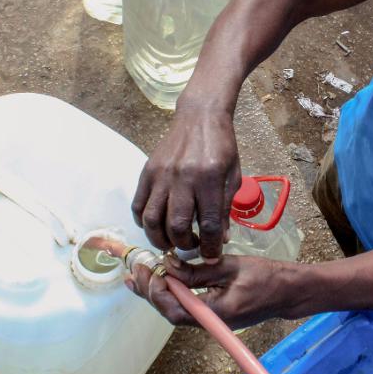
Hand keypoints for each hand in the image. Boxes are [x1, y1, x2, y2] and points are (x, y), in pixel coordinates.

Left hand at [124, 255, 295, 329]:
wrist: (289, 292)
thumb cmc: (266, 276)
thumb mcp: (231, 267)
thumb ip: (199, 270)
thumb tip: (169, 266)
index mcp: (216, 313)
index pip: (177, 310)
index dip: (158, 293)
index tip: (152, 270)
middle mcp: (211, 322)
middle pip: (171, 313)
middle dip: (150, 292)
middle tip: (136, 270)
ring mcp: (212, 320)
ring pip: (176, 310)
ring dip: (157, 293)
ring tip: (139, 275)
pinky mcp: (214, 314)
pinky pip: (186, 307)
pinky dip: (170, 293)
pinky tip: (162, 279)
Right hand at [131, 105, 241, 261]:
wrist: (199, 117)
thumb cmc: (222, 147)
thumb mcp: (233, 176)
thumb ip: (226, 208)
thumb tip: (221, 239)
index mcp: (210, 179)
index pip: (208, 224)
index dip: (210, 246)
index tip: (212, 256)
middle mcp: (183, 178)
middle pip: (176, 225)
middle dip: (184, 245)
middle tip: (190, 247)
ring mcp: (162, 175)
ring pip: (152, 219)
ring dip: (160, 239)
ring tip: (170, 243)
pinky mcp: (147, 171)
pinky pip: (138, 204)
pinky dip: (143, 222)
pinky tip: (154, 226)